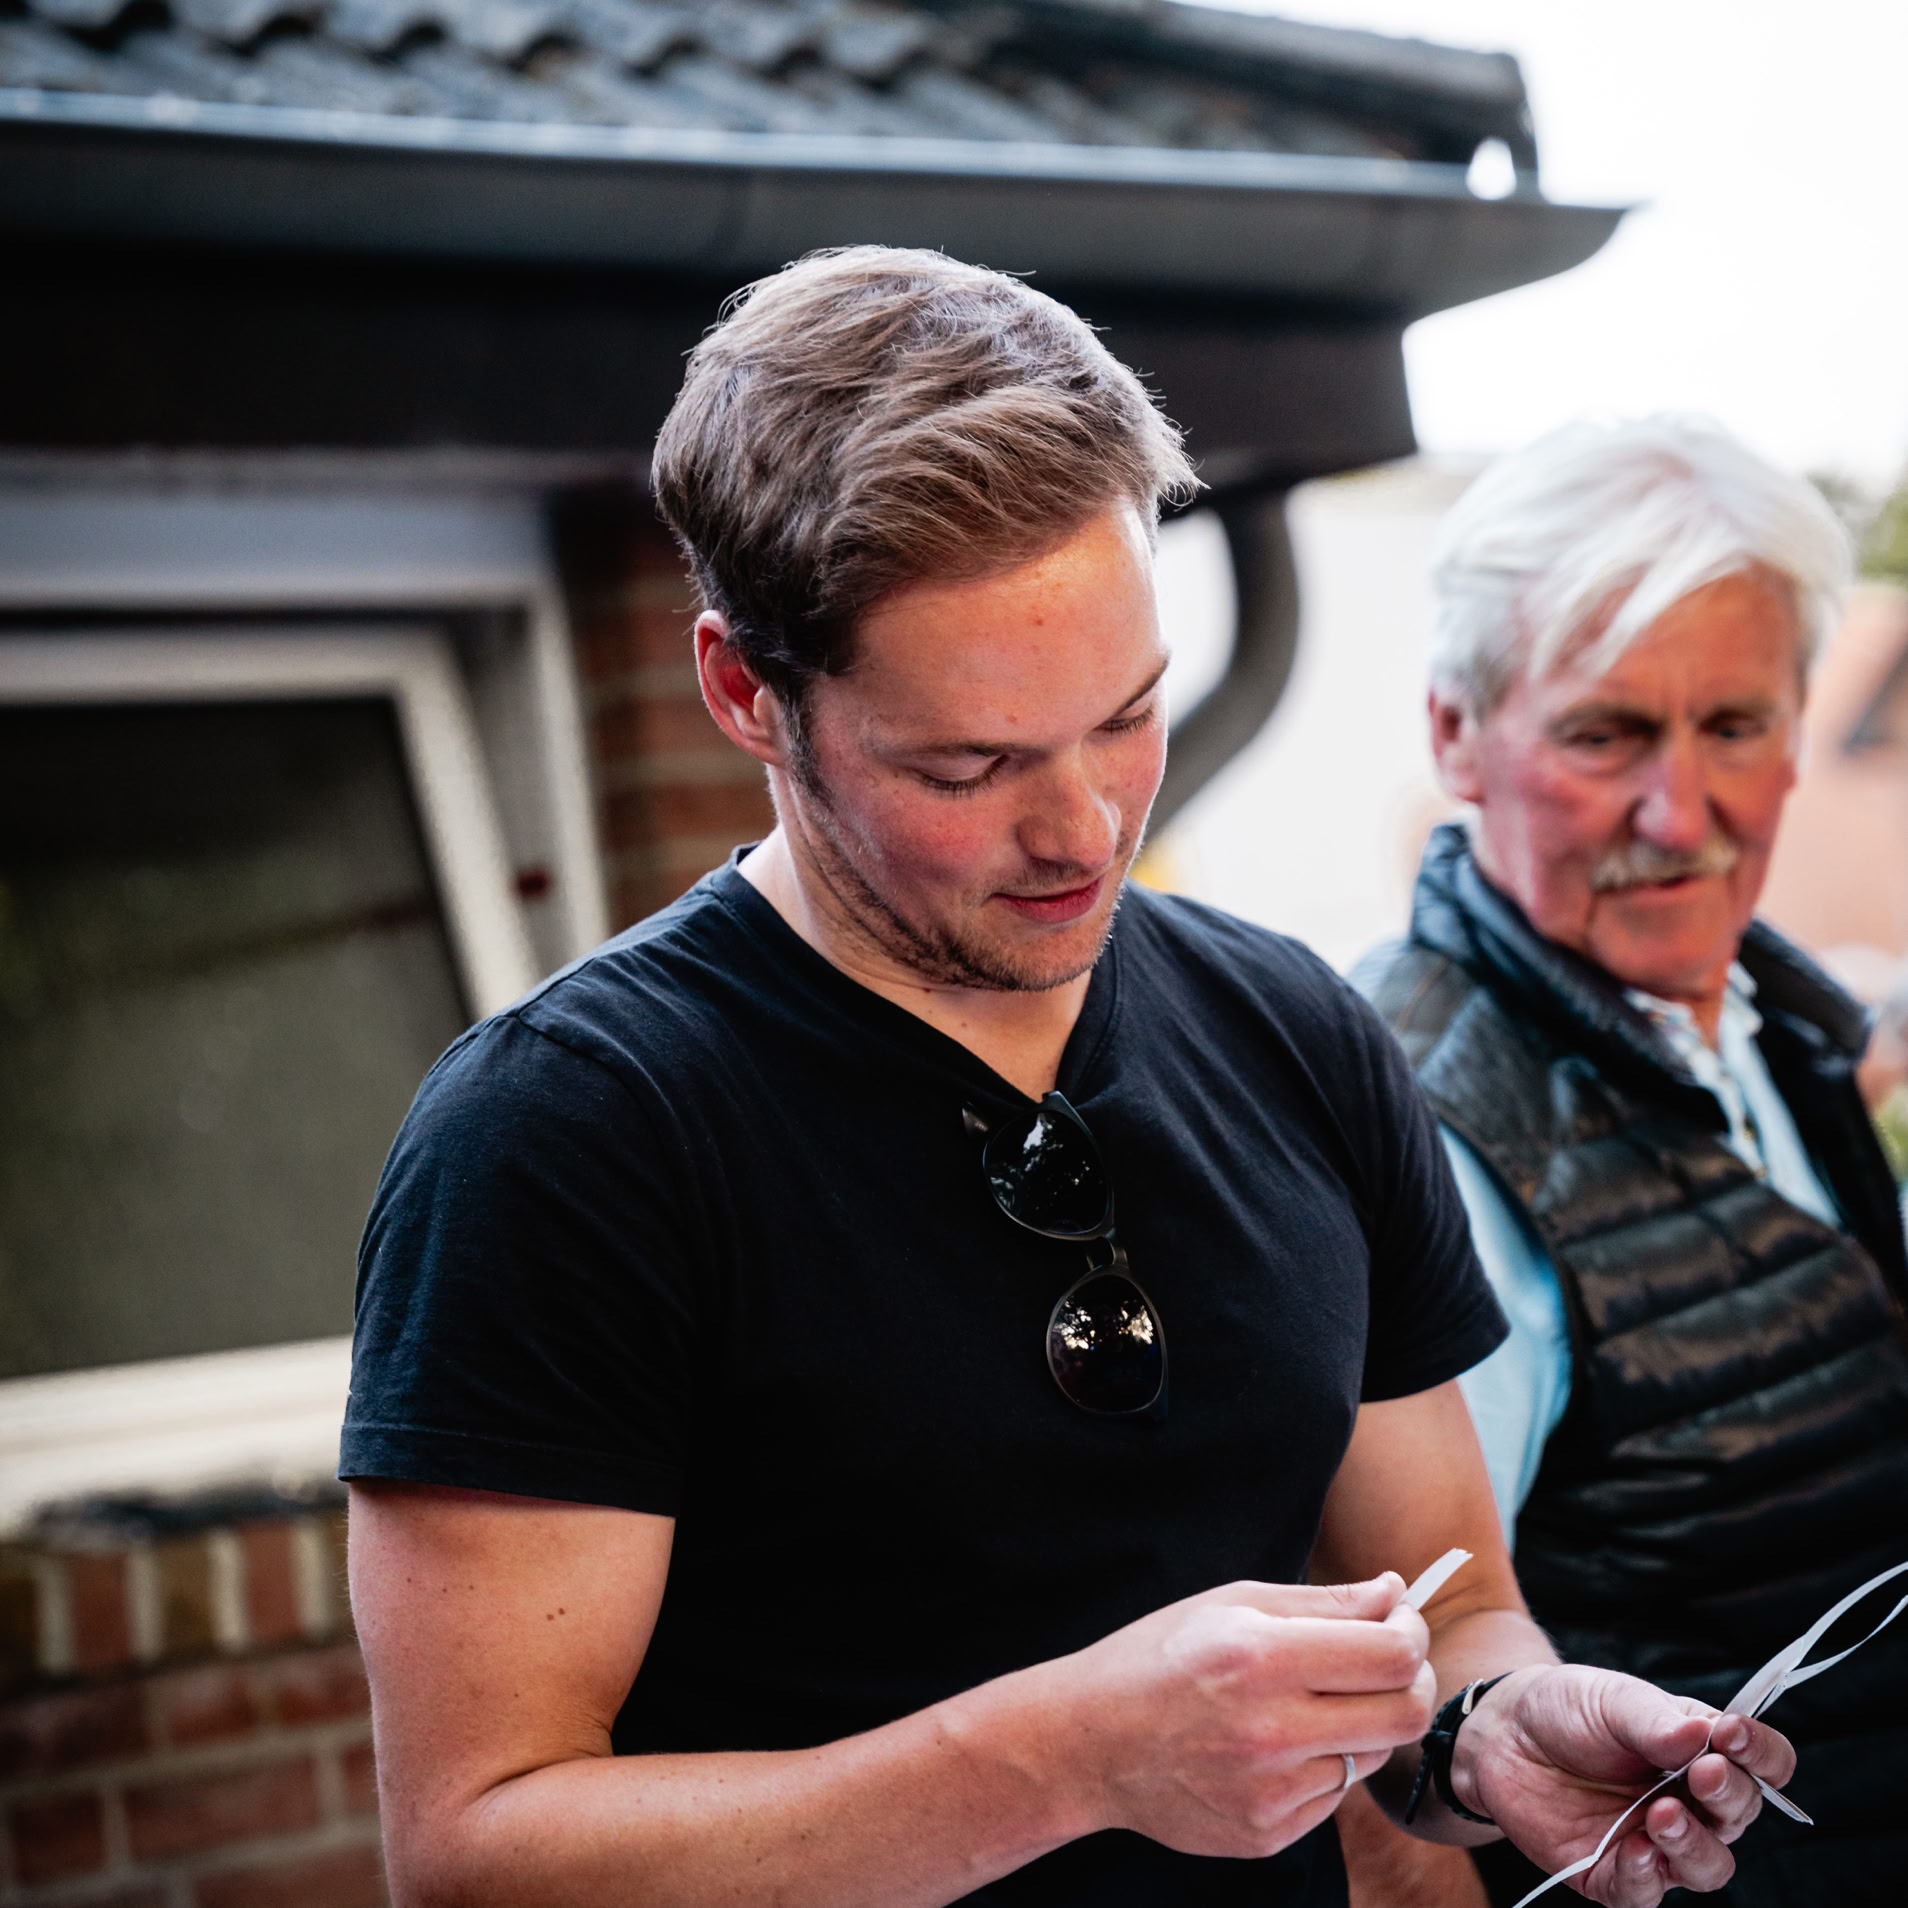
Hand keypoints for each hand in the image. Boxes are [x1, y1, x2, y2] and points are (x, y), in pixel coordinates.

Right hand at [1052, 1574, 1437, 1860]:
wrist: (1091, 1742)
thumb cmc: (1160, 1656)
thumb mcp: (1232, 1605)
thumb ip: (1324, 1602)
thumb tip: (1396, 1593)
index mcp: (1261, 1657)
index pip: (1390, 1656)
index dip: (1412, 1634)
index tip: (1400, 1623)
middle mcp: (1270, 1729)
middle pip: (1404, 1715)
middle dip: (1412, 1682)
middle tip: (1389, 1664)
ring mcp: (1270, 1791)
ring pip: (1370, 1755)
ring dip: (1359, 1725)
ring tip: (1307, 1703)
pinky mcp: (1267, 1834)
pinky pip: (1331, 1796)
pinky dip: (1320, 1764)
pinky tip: (1272, 1745)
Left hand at [1452, 1665, 1795, 1904]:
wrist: (1502, 1733)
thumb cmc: (1568, 1709)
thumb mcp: (1611, 1698)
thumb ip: (1656, 1720)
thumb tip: (1705, 1735)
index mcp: (1703, 1753)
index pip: (1764, 1764)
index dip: (1761, 1753)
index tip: (1732, 1734)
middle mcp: (1692, 1804)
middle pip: (1741, 1815)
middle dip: (1729, 1796)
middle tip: (1702, 1773)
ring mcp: (1656, 1842)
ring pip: (1708, 1867)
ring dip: (1694, 1845)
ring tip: (1662, 1814)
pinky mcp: (1615, 1874)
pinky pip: (1647, 1892)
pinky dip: (1645, 1874)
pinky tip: (1632, 1847)